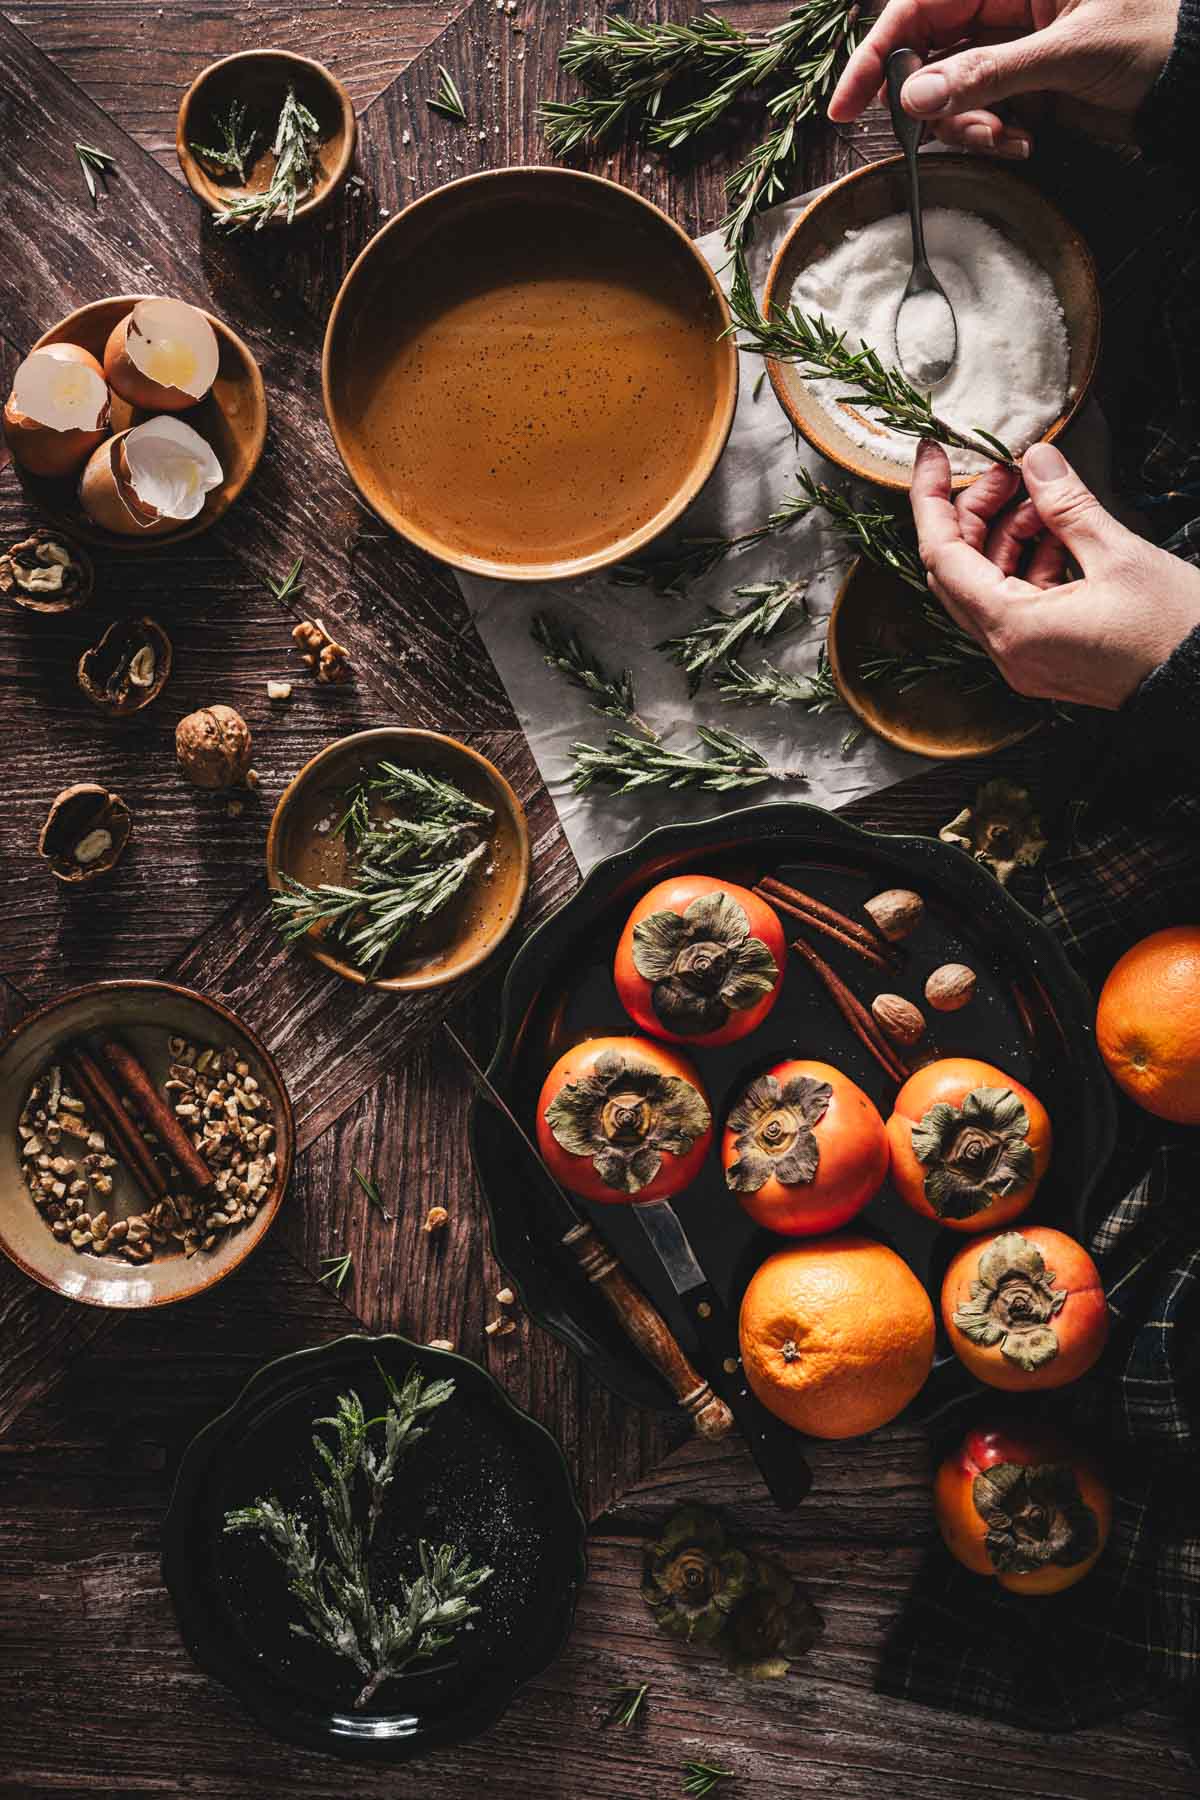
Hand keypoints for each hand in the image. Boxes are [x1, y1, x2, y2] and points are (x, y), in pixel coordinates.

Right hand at [828, 0, 1177, 153]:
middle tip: (936, 131)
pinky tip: (1025, 140)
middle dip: (926, 101)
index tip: (850, 102)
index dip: (879, 51)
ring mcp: (1010, 50)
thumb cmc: (1154, 39)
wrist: (1193, 85)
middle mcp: (1003, 7)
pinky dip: (990, 138)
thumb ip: (990, 73)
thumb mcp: (1069, 51)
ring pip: (948, 94)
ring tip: (1005, 137)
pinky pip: (979, 117)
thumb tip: (917, 95)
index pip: (921, 6)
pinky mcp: (1021, 89)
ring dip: (963, 127)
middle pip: (926, 54)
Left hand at [910, 439, 1199, 708]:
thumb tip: (1036, 461)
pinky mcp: (1044, 658)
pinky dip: (1028, 563)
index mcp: (1013, 628)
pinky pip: (1015, 603)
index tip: (932, 455)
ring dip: (1007, 536)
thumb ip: (1067, 505)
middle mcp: (1007, 652)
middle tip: (1012, 473)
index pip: (940, 556)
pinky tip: (1060, 534)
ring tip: (1050, 504)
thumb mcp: (1119, 555)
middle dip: (976, 513)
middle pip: (956, 570)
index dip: (931, 499)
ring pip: (987, 585)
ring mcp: (1024, 659)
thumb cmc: (1174, 630)